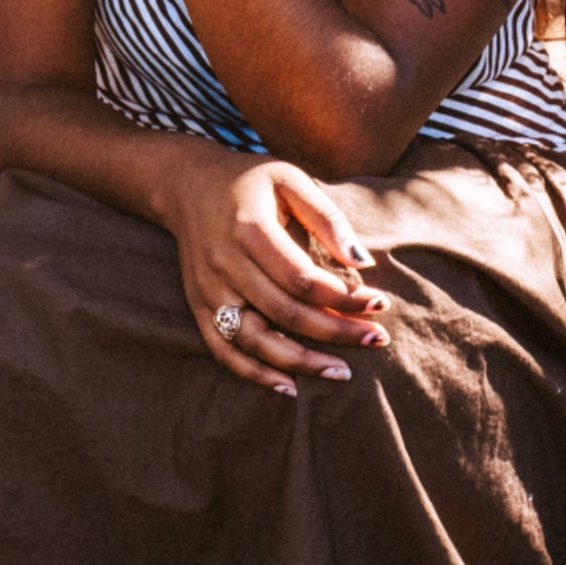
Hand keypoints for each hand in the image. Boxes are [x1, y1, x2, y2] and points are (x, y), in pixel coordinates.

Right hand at [157, 158, 389, 393]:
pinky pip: (223, 349)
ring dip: (300, 362)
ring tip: (341, 372)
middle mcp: (224, 263)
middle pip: (284, 312)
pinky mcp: (198, 305)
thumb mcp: (290, 179)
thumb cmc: (249, 181)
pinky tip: (289, 385)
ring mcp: (207, 289)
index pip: (303, 278)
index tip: (380, 304)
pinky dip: (253, 373)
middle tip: (376, 340)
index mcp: (249, 228)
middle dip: (335, 332)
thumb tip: (364, 262)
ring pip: (253, 339)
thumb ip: (327, 218)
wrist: (186, 185)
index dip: (344, 297)